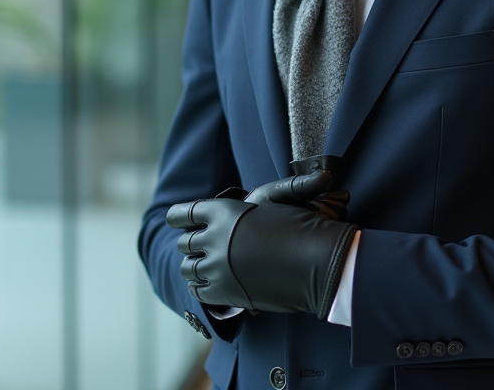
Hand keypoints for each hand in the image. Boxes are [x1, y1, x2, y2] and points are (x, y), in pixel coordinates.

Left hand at [166, 170, 358, 317]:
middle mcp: (213, 237)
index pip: (182, 213)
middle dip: (191, 244)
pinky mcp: (223, 292)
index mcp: (222, 210)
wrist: (317, 261)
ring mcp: (215, 267)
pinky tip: (211, 285)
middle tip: (201, 247)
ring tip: (206, 267)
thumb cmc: (301, 226)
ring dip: (195, 267)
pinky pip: (198, 292)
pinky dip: (201, 288)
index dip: (178, 217)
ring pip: (187, 268)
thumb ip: (242, 208)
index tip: (175, 220)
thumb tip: (224, 210)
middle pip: (184, 243)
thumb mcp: (273, 201)